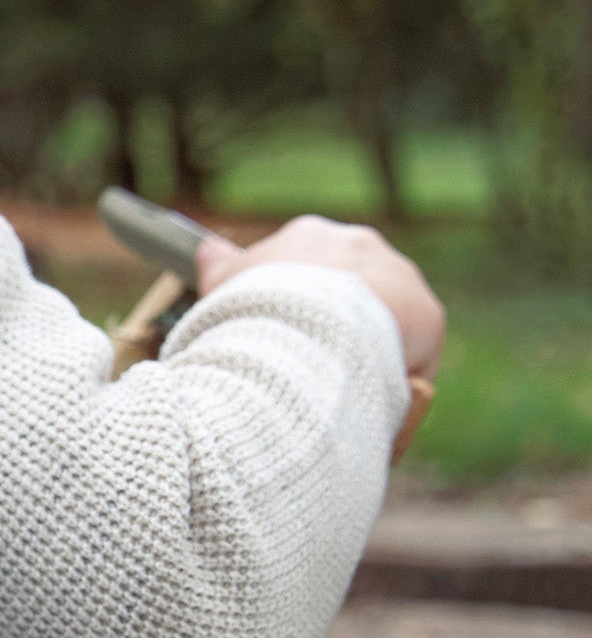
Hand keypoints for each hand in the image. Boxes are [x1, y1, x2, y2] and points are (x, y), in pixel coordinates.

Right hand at [195, 214, 445, 379]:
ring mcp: (399, 275)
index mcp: (309, 236)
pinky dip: (395, 376)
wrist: (304, 332)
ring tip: (342, 389)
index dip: (295, 306)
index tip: (283, 338)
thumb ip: (219, 266)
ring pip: (386, 319)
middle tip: (312, 365)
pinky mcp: (428, 314)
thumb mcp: (221, 287)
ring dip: (369, 348)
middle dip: (337, 323)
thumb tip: (209, 248)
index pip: (307, 269)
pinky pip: (413, 353)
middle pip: (351, 289)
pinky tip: (373, 401)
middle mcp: (359, 243)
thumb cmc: (251, 312)